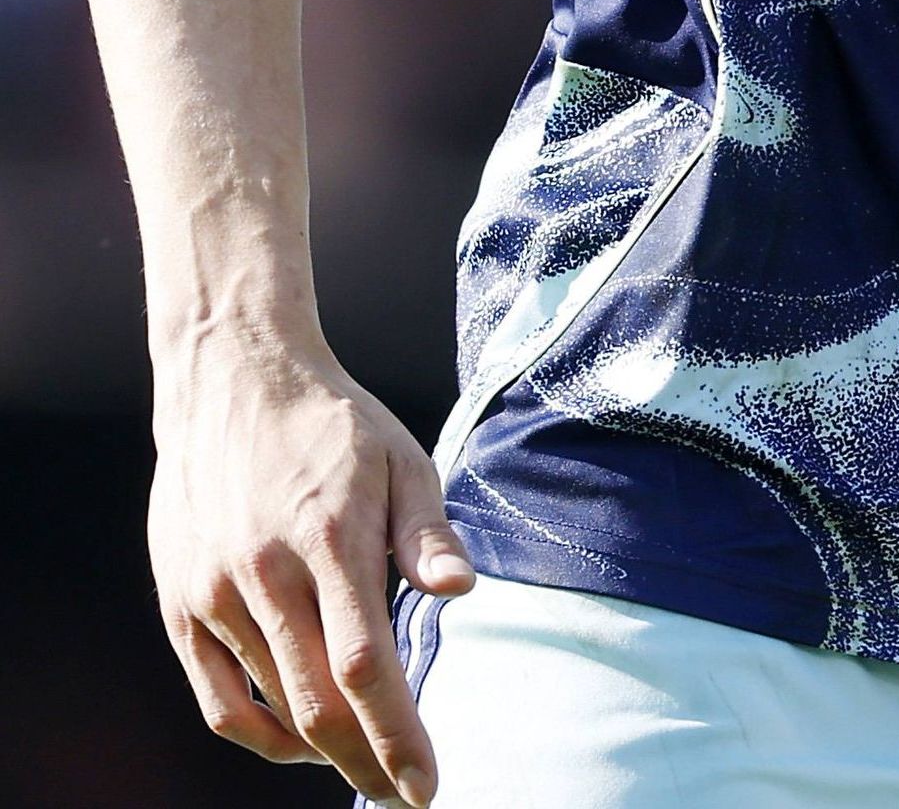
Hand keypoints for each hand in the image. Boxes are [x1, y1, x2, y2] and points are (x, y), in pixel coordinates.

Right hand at [149, 328, 475, 803]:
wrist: (233, 384)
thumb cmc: (333, 425)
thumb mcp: (401, 459)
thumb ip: (427, 532)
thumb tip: (461, 593)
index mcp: (331, 541)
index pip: (365, 667)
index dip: (396, 735)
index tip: (426, 783)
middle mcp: (267, 577)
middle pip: (317, 706)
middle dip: (366, 762)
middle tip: (402, 792)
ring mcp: (217, 597)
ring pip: (272, 708)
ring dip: (320, 753)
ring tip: (364, 766)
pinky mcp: (182, 607)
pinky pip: (219, 701)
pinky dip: (260, 736)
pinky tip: (299, 743)